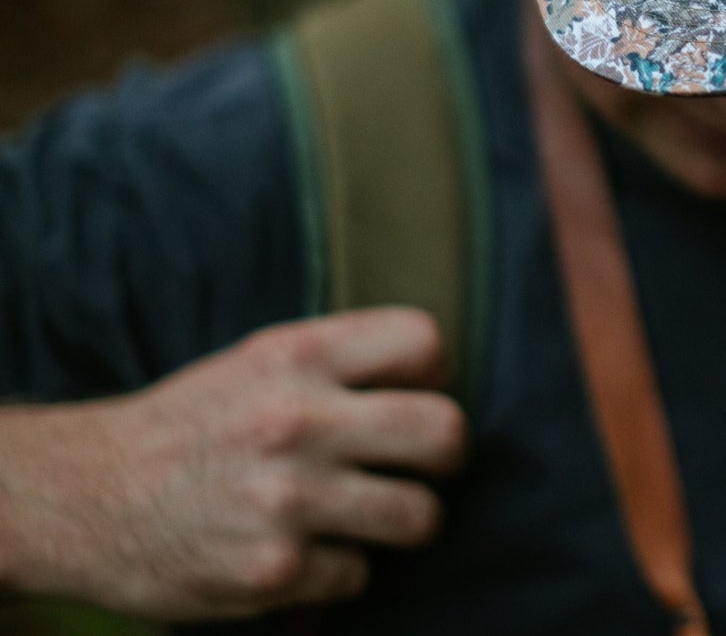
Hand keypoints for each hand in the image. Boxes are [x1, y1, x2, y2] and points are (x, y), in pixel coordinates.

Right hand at [0, 307, 467, 619]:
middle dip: (448, 453)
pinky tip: (307, 550)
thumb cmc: (196, 421)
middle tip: (428, 464)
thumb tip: (437, 375)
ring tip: (373, 513)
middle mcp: (300, 420)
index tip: (417, 392)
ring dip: (405, 519)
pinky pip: (359, 573)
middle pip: (444, 431)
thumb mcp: (263, 359)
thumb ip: (343, 359)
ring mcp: (289, 498)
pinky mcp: (275, 570)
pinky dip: (341, 569)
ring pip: (420, 515)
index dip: (434, 372)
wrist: (88, 495)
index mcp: (300, 356)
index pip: (424, 341)